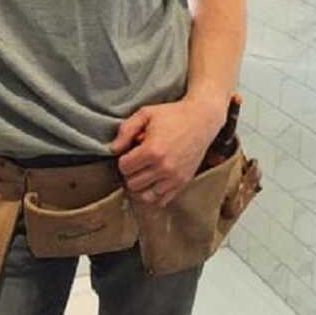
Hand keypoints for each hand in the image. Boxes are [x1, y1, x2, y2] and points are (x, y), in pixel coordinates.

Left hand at [110, 96, 227, 207]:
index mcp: (152, 150)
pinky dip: (154, 194)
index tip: (130, 152)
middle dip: (131, 173)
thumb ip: (125, 130)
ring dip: (141, 185)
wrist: (201, 119)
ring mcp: (175, 177)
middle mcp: (164, 167)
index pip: (124, 167)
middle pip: (132, 183)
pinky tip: (154, 181)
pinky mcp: (183, 182)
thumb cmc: (172, 115)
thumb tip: (113, 149)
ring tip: (144, 173)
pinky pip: (162, 200)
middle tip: (137, 162)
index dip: (123, 159)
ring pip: (145, 196)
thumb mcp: (145, 114)